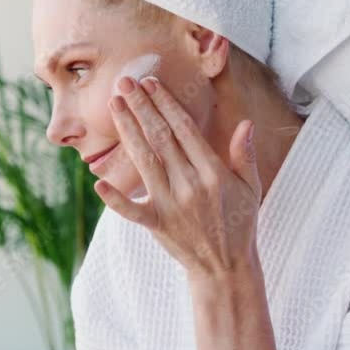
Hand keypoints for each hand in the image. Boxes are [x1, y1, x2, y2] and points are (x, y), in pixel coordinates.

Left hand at [96, 76, 262, 280]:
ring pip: (145, 160)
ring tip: (115, 105)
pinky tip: (98, 182)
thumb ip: (244, 155)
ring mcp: (172, 205)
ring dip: (128, 130)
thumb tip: (246, 124)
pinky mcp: (157, 224)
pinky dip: (115, 198)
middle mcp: (190, 185)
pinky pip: (132, 210)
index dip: (166, 104)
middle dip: (142, 107)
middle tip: (124, 82)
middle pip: (161, 138)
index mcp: (213, 172)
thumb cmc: (239, 223)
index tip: (151, 83)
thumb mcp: (251, 187)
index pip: (185, 129)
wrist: (226, 267)